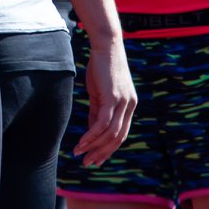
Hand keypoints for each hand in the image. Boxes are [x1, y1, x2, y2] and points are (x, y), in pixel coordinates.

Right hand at [72, 37, 136, 166]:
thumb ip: (97, 112)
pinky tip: (82, 141)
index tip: (95, 159)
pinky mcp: (113, 98)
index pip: (120, 134)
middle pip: (117, 138)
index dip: (108, 149)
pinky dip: (92, 134)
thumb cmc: (101, 68)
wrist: (106, 46)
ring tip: (79, 153)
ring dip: (94, 146)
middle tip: (87, 163)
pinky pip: (102, 122)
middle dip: (101, 153)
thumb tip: (92, 131)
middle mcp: (129, 106)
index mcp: (129, 106)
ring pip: (110, 133)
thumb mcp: (100, 93)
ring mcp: (123, 102)